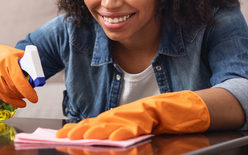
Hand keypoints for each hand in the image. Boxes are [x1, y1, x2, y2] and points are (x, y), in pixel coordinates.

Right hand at [0, 42, 37, 107]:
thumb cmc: (5, 54)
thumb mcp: (17, 53)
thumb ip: (27, 61)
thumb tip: (37, 75)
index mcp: (8, 59)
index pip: (18, 78)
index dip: (26, 90)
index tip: (34, 98)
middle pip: (14, 88)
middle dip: (24, 94)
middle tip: (31, 95)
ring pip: (9, 93)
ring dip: (19, 97)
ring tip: (24, 95)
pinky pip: (2, 97)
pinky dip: (13, 101)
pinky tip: (20, 103)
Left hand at [56, 91, 209, 140]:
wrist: (185, 107)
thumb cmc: (160, 118)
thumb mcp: (135, 126)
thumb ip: (119, 131)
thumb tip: (100, 140)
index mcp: (119, 116)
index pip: (94, 123)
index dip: (77, 129)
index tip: (62, 135)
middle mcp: (124, 114)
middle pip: (98, 122)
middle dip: (80, 130)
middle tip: (64, 137)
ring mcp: (136, 114)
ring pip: (113, 123)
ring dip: (96, 131)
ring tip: (83, 137)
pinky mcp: (151, 116)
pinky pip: (136, 126)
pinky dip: (124, 132)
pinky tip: (114, 138)